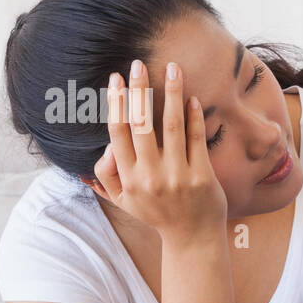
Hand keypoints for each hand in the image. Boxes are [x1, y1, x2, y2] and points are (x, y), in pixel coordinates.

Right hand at [92, 59, 227, 243]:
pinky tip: (191, 97)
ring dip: (171, 93)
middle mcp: (150, 176)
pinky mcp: (202, 177)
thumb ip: (105, 177)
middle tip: (138, 63)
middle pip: (141, 124)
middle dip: (139, 90)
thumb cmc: (156, 214)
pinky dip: (194, 117)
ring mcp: (177, 176)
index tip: (116, 78)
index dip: (116, 103)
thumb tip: (99, 150)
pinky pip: (196, 140)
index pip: (118, 132)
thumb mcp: (123, 201)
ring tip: (173, 68)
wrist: (193, 239)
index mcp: (128, 179)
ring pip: (172, 126)